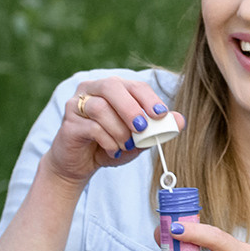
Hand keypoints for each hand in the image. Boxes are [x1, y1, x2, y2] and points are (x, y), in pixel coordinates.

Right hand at [43, 77, 180, 188]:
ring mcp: (76, 105)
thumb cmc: (109, 145)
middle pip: (111, 86)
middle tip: (143, 128)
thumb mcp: (138, 138)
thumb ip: (157, 128)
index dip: (148, 98)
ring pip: (100, 107)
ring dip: (119, 129)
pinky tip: (113, 151)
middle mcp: (91, 90)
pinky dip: (108, 141)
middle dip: (131, 108)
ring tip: (127, 145)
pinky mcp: (68, 124)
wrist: (79, 165)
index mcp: (111, 88)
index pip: (132, 85)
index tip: (161, 114)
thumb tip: (181, 121)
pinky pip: (91, 127)